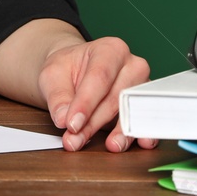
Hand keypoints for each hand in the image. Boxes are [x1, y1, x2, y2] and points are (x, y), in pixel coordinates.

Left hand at [37, 36, 155, 151]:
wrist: (76, 72)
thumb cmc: (68, 69)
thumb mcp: (52, 75)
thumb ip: (57, 96)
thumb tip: (64, 119)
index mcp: (110, 49)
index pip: (100, 77)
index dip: (86, 103)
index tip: (72, 124)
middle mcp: (132, 66)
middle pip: (116, 97)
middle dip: (94, 123)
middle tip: (74, 140)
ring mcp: (141, 87)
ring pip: (131, 112)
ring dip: (118, 133)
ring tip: (109, 146)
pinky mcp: (143, 106)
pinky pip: (143, 122)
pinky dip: (138, 134)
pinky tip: (138, 142)